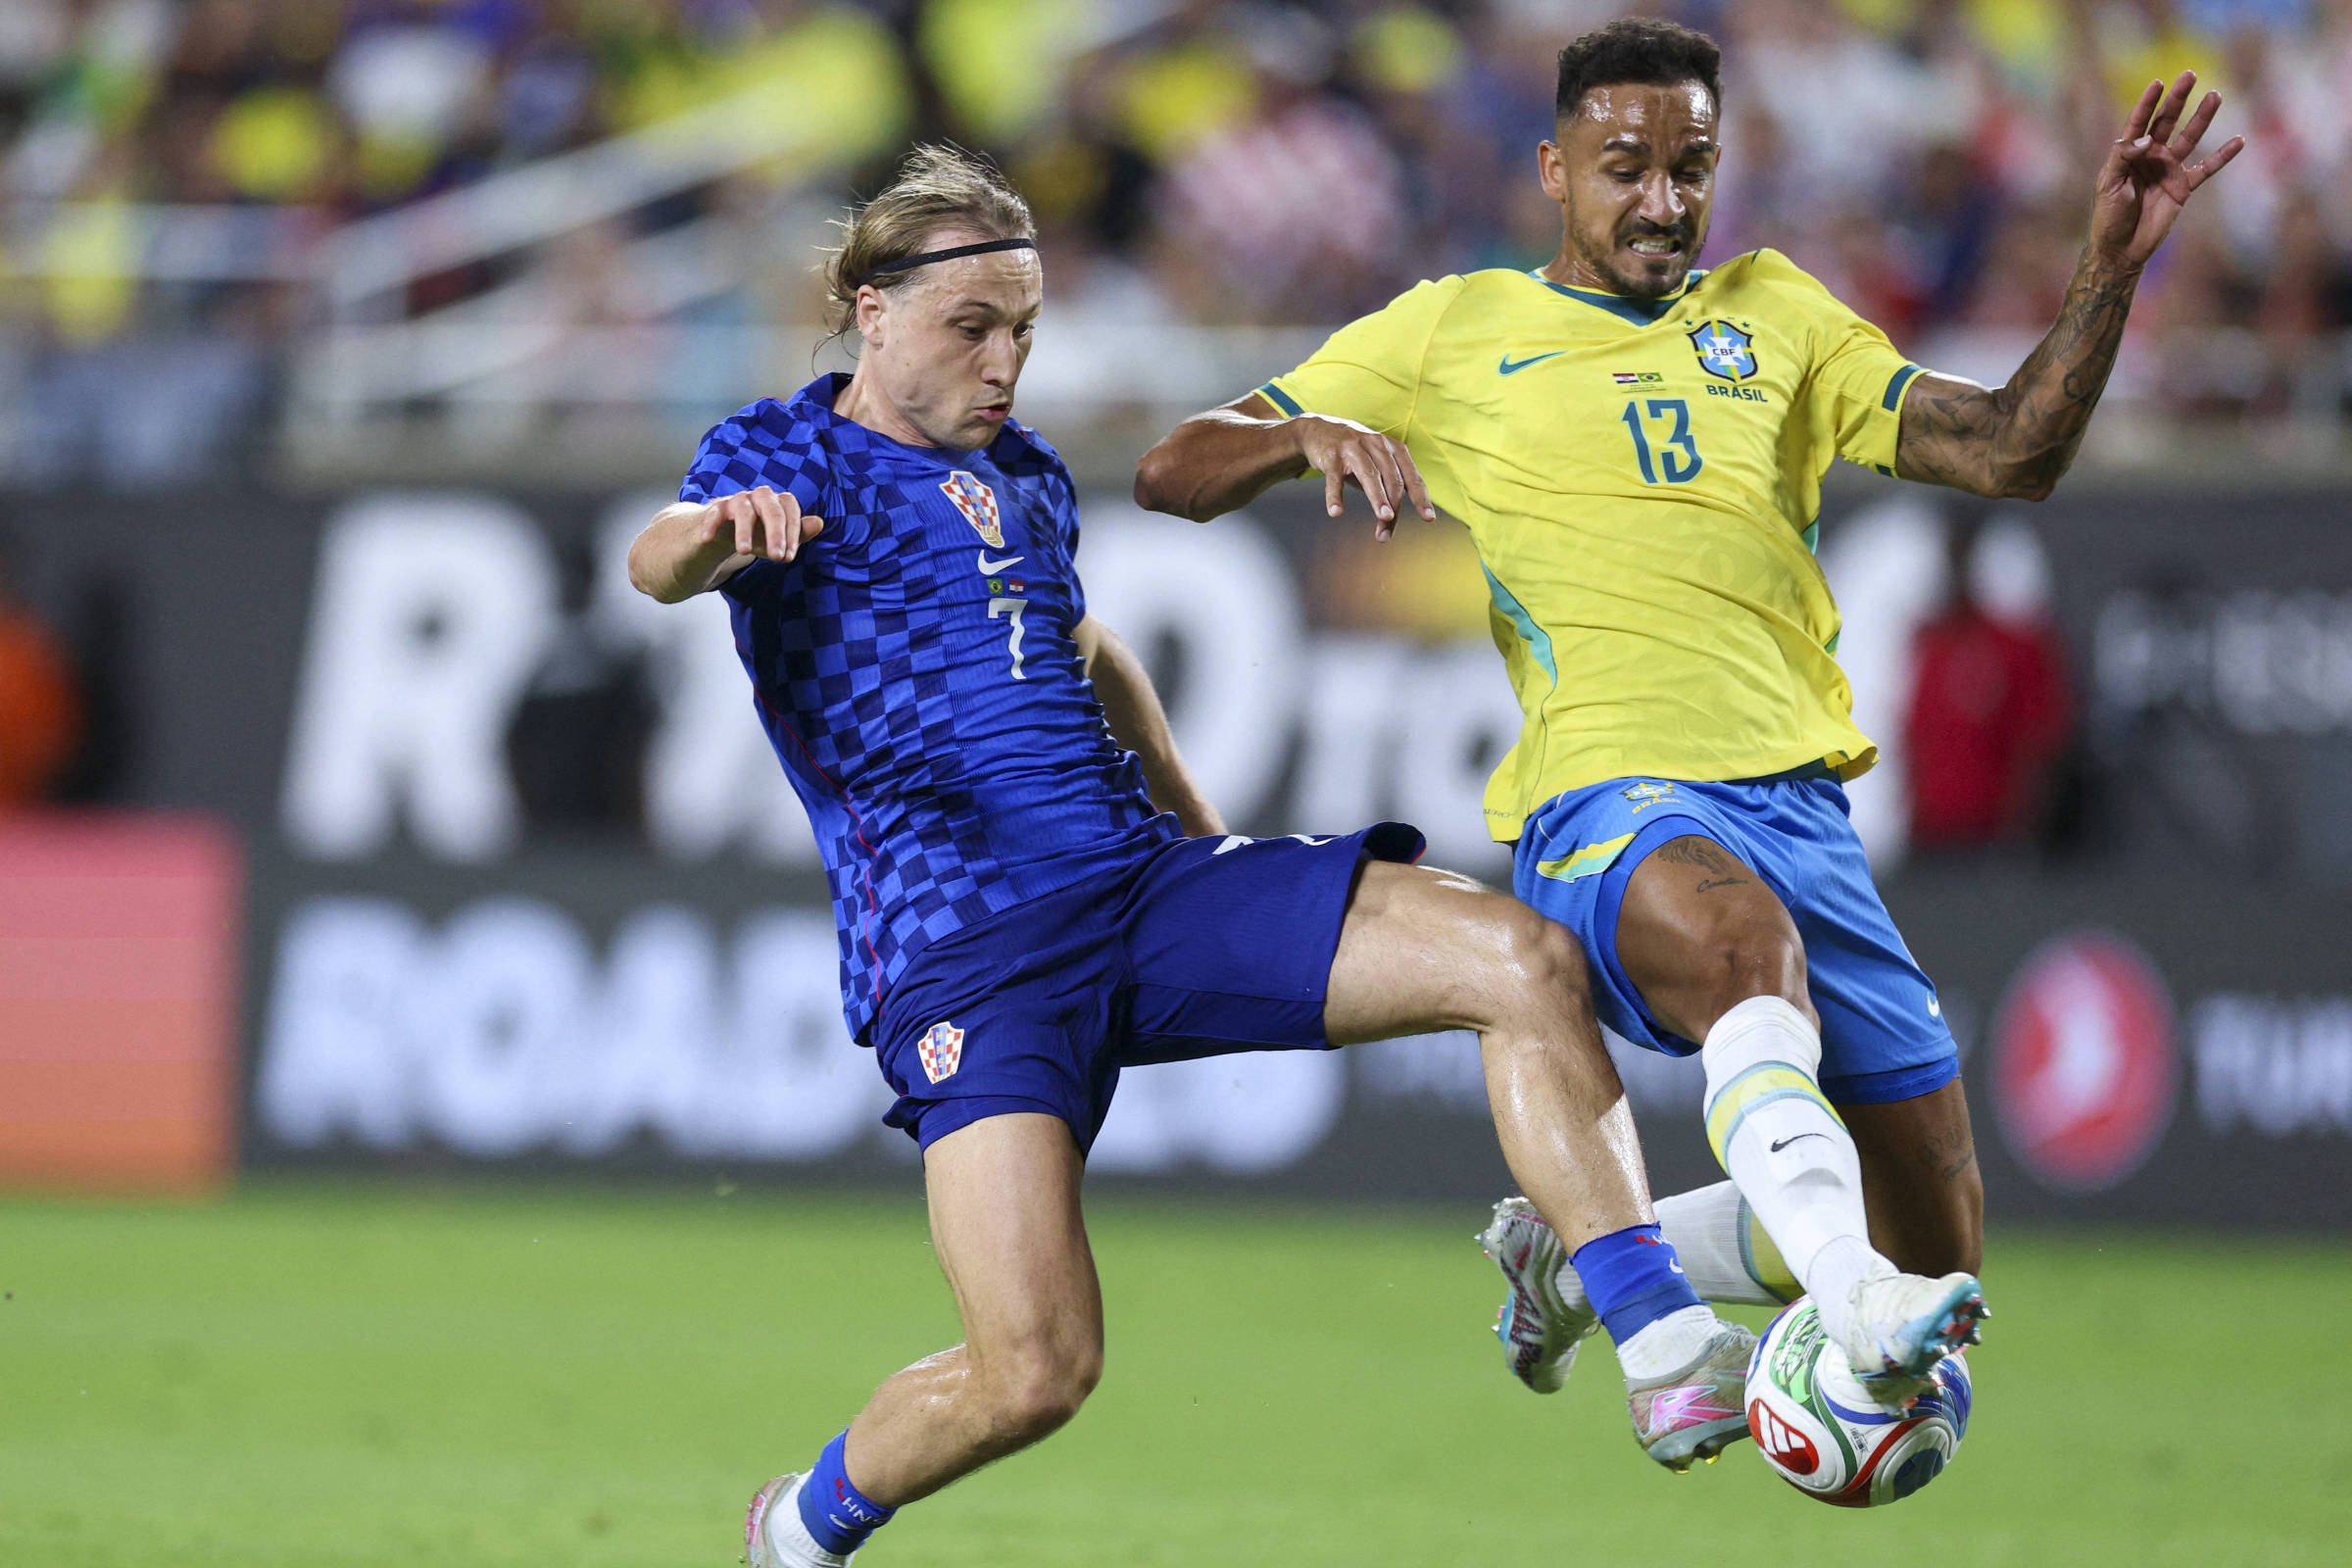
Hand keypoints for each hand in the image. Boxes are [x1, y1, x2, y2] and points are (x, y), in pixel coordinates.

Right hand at [702, 486, 824, 562]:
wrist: (723, 533)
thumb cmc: (758, 534)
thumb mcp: (778, 538)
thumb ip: (798, 532)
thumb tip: (819, 522)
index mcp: (779, 503)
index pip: (791, 511)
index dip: (792, 534)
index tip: (788, 558)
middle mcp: (760, 497)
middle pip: (771, 509)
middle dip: (775, 533)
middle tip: (776, 557)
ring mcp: (737, 501)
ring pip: (744, 510)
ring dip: (744, 531)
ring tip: (744, 553)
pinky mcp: (716, 509)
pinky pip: (714, 513)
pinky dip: (712, 525)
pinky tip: (709, 539)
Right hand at [1292, 416, 1436, 539]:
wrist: (1318, 430)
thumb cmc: (1355, 454)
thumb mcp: (1377, 463)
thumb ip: (1389, 485)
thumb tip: (1393, 521)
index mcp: (1393, 448)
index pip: (1411, 476)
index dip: (1421, 498)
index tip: (1429, 518)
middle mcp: (1377, 445)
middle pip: (1392, 479)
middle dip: (1394, 506)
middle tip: (1389, 531)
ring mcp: (1353, 448)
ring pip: (1370, 475)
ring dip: (1378, 498)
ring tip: (1384, 518)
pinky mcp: (1331, 455)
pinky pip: (1335, 479)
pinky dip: (1335, 496)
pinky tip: (1336, 512)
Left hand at [2087, 71, 2243, 273]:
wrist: (2121, 248)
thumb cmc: (2108, 216)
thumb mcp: (2109, 184)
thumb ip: (2124, 157)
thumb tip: (2147, 137)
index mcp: (2129, 154)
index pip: (2139, 122)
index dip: (2147, 102)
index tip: (2158, 82)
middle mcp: (2151, 156)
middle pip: (2167, 121)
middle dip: (2178, 99)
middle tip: (2190, 74)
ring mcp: (2169, 169)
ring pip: (2190, 138)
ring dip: (2202, 118)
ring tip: (2215, 95)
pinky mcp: (2184, 187)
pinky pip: (2207, 168)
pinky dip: (2223, 156)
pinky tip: (2239, 140)